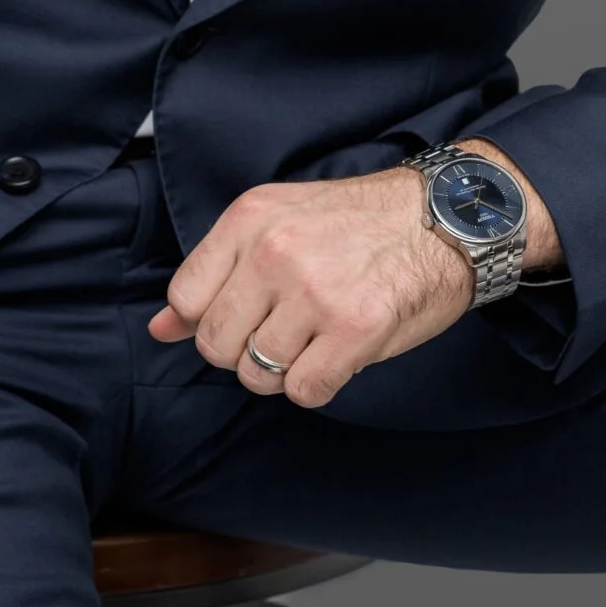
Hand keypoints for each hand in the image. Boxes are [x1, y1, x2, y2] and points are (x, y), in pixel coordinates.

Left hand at [148, 164, 473, 406]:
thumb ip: (216, 273)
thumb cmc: (360, 223)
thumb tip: (160, 329)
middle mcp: (274, 252)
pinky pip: (304, 390)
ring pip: (257, 374)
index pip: (185, 298)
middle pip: (216, 344)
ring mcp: (313, 291)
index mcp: (249, 219)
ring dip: (283, 371)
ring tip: (314, 341)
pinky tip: (337, 355)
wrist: (446, 216)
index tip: (242, 317)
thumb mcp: (278, 221)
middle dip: (243, 353)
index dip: (208, 321)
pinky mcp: (354, 328)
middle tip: (283, 333)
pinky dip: (317, 385)